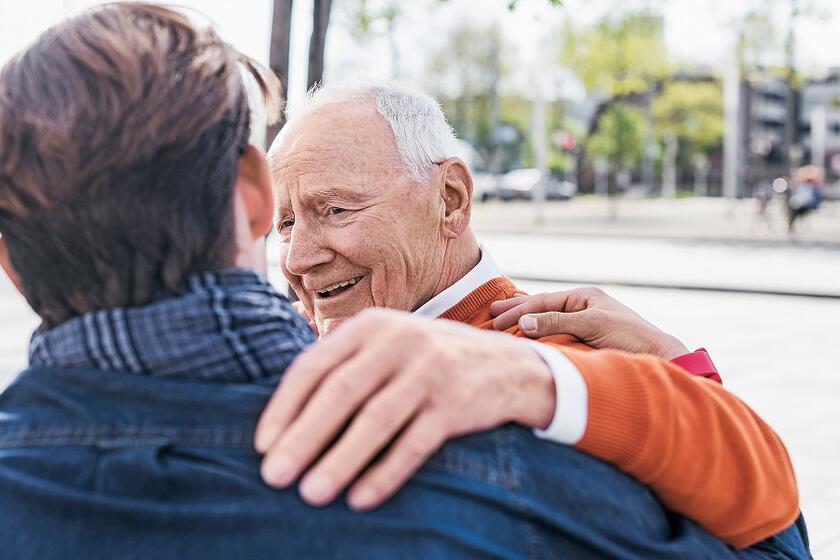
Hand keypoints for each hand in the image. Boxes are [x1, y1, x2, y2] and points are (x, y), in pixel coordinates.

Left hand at [254, 308, 554, 510]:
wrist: (508, 366)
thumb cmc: (428, 362)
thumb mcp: (387, 347)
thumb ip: (344, 366)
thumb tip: (286, 421)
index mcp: (370, 325)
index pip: (314, 365)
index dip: (284, 407)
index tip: (263, 445)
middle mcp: (398, 340)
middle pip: (340, 392)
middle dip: (303, 437)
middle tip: (273, 477)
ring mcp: (430, 370)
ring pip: (375, 419)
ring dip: (340, 460)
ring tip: (310, 494)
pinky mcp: (456, 402)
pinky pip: (414, 443)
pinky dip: (386, 473)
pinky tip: (361, 499)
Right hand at [490, 287, 688, 359]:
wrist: (659, 357)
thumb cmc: (630, 337)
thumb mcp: (592, 324)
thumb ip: (558, 322)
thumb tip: (524, 322)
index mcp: (584, 297)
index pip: (543, 301)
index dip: (517, 310)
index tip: (495, 319)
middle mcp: (582, 307)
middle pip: (542, 307)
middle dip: (516, 310)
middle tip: (490, 315)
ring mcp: (585, 322)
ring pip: (547, 320)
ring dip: (525, 322)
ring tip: (502, 322)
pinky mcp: (587, 339)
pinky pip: (556, 333)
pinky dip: (539, 334)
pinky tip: (527, 337)